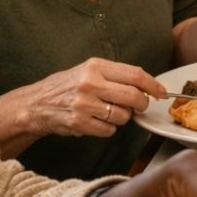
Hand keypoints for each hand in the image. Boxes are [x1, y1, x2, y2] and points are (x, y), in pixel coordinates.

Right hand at [0, 58, 163, 143]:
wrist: (34, 105)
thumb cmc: (66, 87)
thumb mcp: (88, 71)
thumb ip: (115, 76)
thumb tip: (147, 86)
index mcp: (96, 66)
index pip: (136, 75)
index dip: (154, 85)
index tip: (161, 93)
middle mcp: (90, 83)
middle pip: (133, 96)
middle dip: (142, 105)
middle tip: (140, 107)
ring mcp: (84, 104)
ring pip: (123, 116)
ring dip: (122, 118)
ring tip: (108, 112)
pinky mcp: (79, 123)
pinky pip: (109, 130)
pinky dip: (108, 129)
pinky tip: (96, 122)